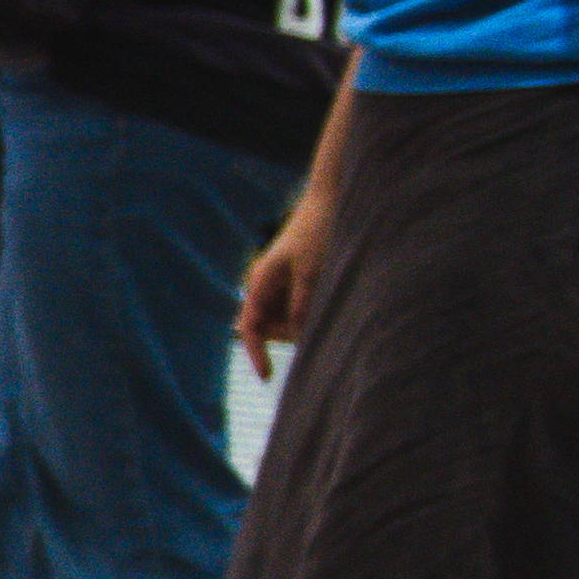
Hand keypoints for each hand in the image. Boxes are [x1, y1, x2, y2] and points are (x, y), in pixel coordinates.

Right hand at [237, 195, 334, 369]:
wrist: (328, 201)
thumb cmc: (318, 232)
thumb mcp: (314, 272)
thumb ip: (303, 306)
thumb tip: (298, 337)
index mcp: (260, 282)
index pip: (250, 328)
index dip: (257, 354)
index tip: (267, 377)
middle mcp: (264, 285)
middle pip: (268, 328)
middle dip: (289, 336)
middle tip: (320, 329)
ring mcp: (278, 283)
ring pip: (284, 319)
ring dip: (302, 323)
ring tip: (326, 304)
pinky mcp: (292, 279)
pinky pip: (295, 307)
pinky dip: (309, 312)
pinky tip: (326, 297)